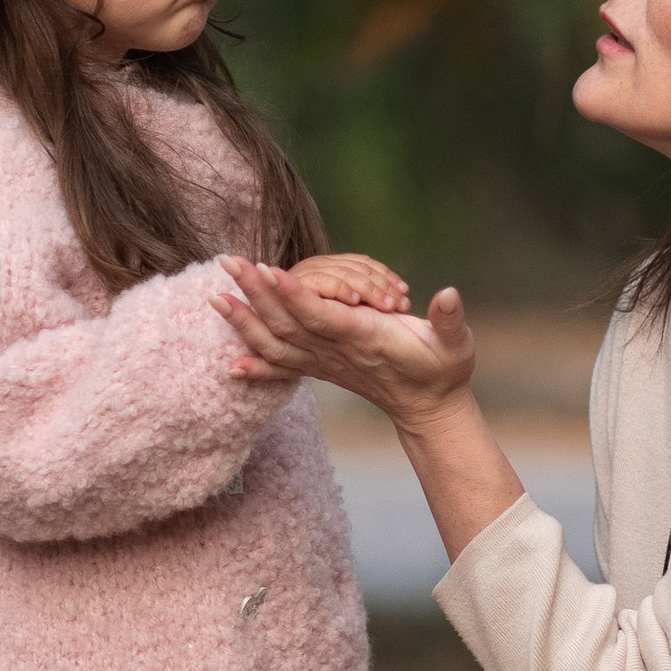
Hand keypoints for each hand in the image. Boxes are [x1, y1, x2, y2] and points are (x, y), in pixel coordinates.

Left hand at [216, 255, 475, 431]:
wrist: (428, 407)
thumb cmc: (442, 369)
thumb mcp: (455, 344)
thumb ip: (450, 320)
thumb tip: (449, 295)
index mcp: (365, 339)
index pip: (322, 316)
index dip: (294, 296)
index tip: (268, 270)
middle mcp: (337, 353)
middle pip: (288, 323)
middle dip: (256, 293)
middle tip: (228, 262)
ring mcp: (325, 364)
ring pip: (277, 342)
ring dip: (244, 321)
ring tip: (214, 297)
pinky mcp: (321, 370)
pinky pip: (281, 367)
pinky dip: (254, 366)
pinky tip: (229, 365)